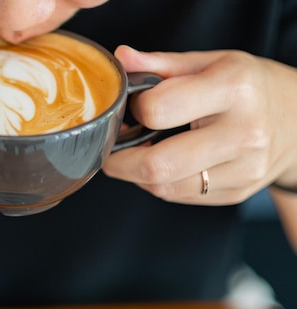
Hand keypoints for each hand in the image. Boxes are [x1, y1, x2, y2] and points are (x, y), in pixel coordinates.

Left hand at [102, 46, 296, 204]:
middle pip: (158, 165)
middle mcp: (243, 133)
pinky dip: (161, 184)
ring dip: (138, 175)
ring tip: (138, 154)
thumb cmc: (248, 86)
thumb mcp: (211, 62)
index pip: (158, 110)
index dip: (135, 110)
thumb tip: (121, 58)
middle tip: (113, 149)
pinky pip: (181, 196)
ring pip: (165, 188)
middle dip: (121, 161)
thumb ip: (161, 64)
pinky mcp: (238, 192)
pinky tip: (164, 164)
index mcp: (234, 89)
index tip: (133, 108)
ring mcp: (244, 169)